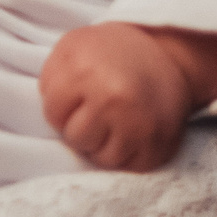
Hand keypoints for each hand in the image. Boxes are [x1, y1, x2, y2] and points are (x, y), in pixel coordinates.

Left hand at [40, 22, 216, 171]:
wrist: (167, 54)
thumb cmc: (108, 53)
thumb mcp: (71, 49)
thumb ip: (51, 78)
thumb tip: (48, 116)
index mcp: (84, 72)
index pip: (53, 115)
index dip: (62, 108)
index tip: (78, 97)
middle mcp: (113, 98)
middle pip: (76, 139)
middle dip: (81, 128)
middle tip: (98, 110)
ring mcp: (139, 124)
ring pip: (102, 158)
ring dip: (103, 144)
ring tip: (114, 121)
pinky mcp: (159, 144)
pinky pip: (129, 167)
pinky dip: (127, 154)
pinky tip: (131, 132)